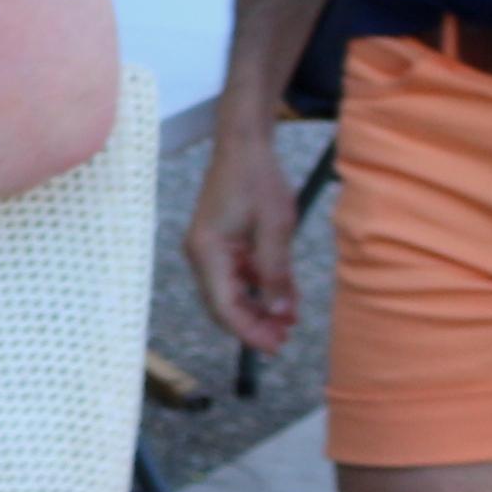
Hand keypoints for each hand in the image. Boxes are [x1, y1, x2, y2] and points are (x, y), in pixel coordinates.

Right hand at [184, 124, 304, 358]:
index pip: (224, 306)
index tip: (274, 346)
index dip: (248, 331)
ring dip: (259, 308)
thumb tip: (281, 313)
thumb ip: (276, 273)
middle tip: (285, 340)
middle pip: (224, 304)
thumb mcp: (275, 228)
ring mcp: (211, 250)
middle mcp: (203, 255)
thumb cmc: (257, 180)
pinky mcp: (223, 244)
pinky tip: (285, 299)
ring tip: (289, 322)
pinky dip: (261, 288)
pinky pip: (240, 276)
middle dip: (254, 324)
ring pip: (233, 293)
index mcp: (208, 252)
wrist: (245, 145)